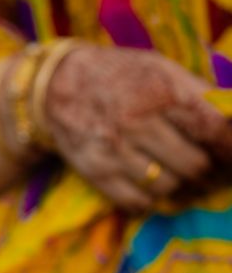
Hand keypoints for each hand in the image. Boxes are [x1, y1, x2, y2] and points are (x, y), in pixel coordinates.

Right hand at [44, 43, 231, 212]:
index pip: (213, 128)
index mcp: (163, 90)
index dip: (229, 147)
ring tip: (172, 173)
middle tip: (202, 166)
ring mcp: (116, 151)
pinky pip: (138, 203)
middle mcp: (139, 121)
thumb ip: (196, 95)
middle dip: (203, 169)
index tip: (229, 154)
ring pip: (168, 187)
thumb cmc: (121, 76)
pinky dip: (149, 200)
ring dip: (176, 184)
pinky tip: (149, 186)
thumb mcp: (160, 70)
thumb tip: (229, 126)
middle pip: (194, 165)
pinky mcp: (98, 173)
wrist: (59, 86)